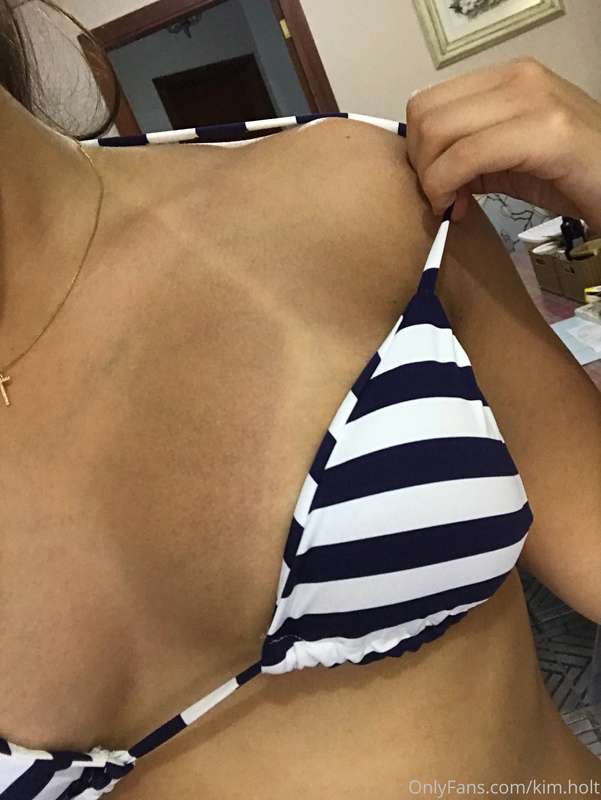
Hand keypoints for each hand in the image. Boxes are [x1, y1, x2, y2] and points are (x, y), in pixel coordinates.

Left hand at [405, 56, 600, 231]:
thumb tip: (426, 171)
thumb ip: (468, 155)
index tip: (434, 183)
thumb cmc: (569, 176)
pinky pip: (467, 156)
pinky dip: (448, 187)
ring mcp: (533, 99)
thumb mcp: (508, 160)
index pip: (427, 101)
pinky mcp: (546, 132)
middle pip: (425, 114)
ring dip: (432, 179)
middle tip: (440, 197)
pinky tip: (460, 208)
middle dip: (421, 164)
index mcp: (507, 77)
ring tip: (452, 203)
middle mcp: (518, 76)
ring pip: (438, 131)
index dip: (417, 148)